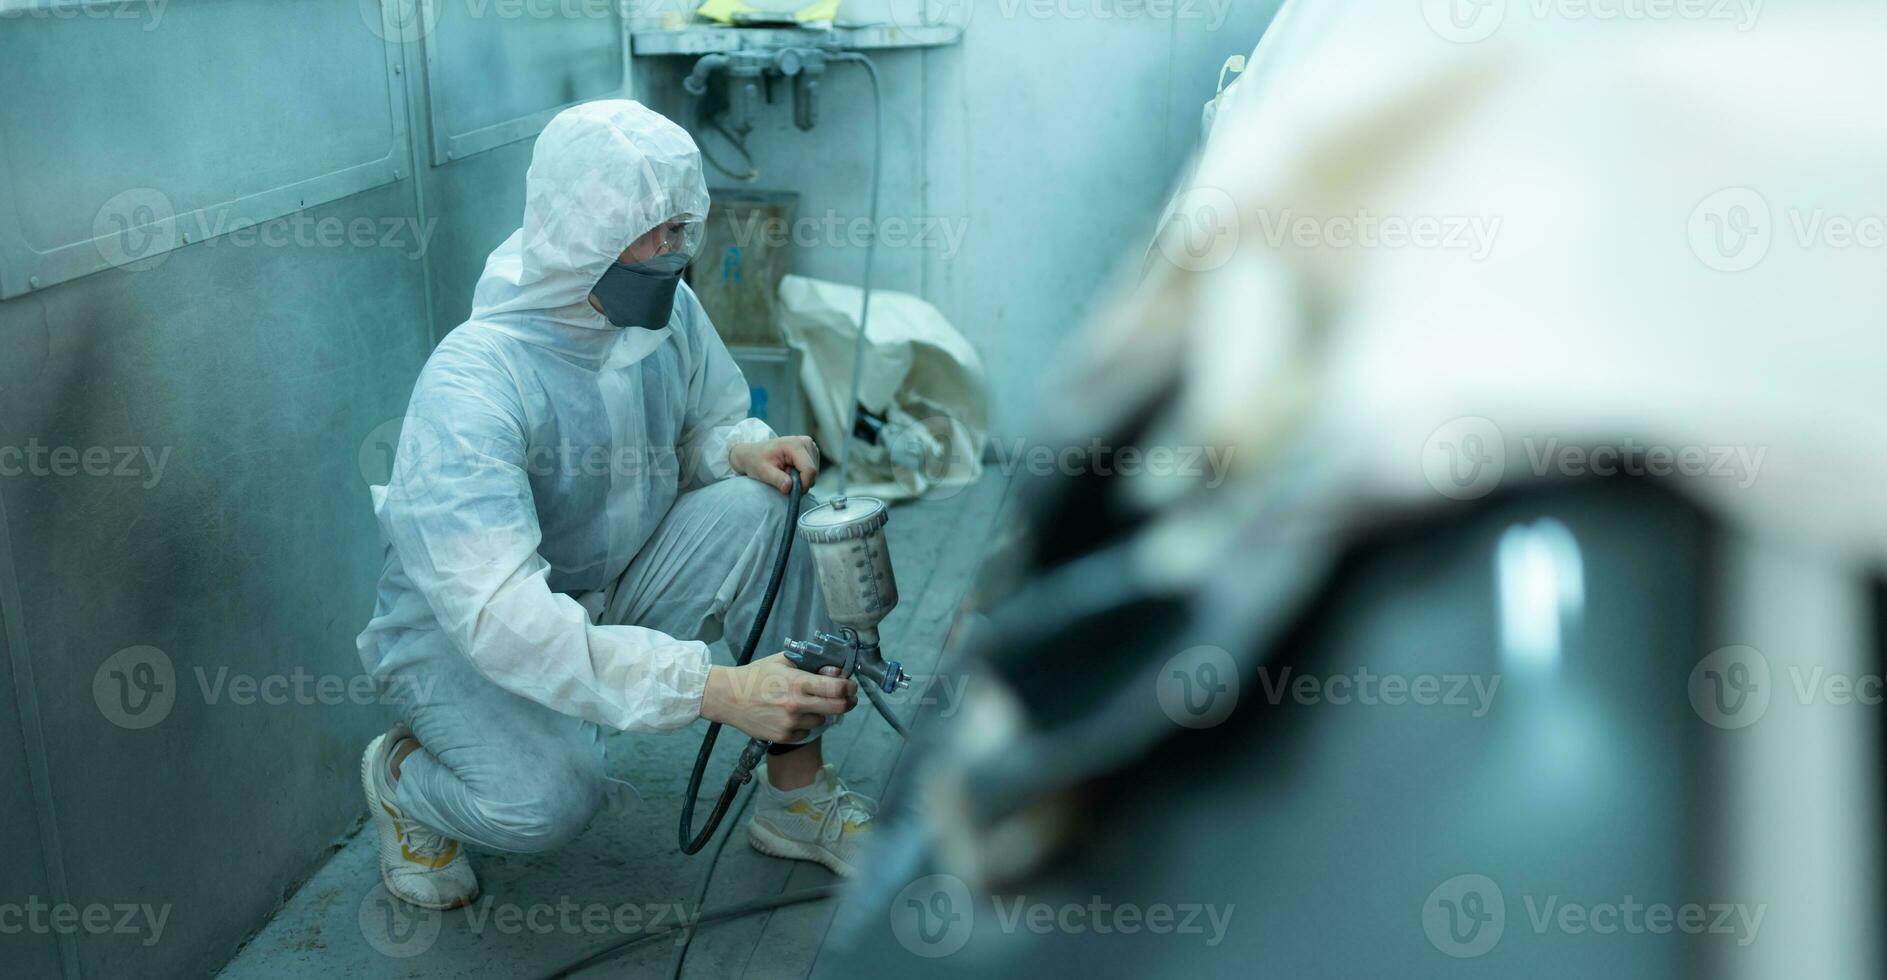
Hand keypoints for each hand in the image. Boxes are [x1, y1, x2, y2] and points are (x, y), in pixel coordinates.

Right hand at [701, 654, 857, 742]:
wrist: (729, 698)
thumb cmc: (756, 676)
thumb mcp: (783, 661)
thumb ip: (811, 665)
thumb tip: (837, 671)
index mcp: (798, 682)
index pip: (838, 688)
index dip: (850, 687)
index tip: (850, 686)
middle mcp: (796, 704)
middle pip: (839, 708)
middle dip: (847, 702)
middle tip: (847, 698)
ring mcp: (790, 723)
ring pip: (822, 720)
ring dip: (820, 712)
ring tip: (804, 703)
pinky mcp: (784, 736)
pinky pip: (806, 731)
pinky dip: (804, 724)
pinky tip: (790, 714)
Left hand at [729, 436, 818, 494]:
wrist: (753, 453)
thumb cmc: (756, 460)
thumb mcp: (763, 471)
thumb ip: (777, 479)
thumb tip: (789, 488)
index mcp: (795, 444)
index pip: (809, 470)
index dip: (803, 484)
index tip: (790, 491)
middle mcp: (806, 442)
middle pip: (813, 472)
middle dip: (800, 482)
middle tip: (783, 478)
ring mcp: (810, 446)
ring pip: (814, 472)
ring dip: (801, 478)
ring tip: (785, 472)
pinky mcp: (811, 452)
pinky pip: (812, 470)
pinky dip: (802, 475)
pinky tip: (790, 470)